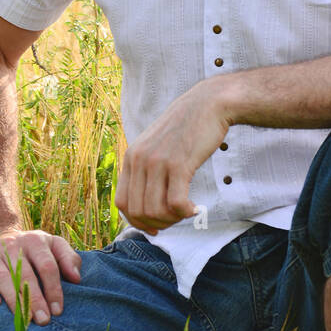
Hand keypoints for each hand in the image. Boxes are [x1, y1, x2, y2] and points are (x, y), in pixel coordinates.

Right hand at [0, 226, 81, 323]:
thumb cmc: (29, 250)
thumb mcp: (51, 245)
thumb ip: (68, 258)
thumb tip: (77, 278)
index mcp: (35, 241)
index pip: (47, 266)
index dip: (53, 289)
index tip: (58, 310)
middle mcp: (13, 246)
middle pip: (26, 275)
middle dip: (36, 299)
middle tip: (44, 320)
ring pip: (3, 278)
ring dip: (15, 299)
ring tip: (24, 319)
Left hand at [115, 79, 230, 235]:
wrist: (208, 104)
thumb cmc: (186, 128)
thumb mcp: (156, 146)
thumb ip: (147, 168)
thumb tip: (147, 203)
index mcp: (131, 157)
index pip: (122, 203)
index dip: (136, 222)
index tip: (154, 226)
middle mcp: (139, 160)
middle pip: (138, 211)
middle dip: (156, 223)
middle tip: (175, 220)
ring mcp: (158, 162)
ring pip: (155, 210)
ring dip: (172, 220)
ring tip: (186, 212)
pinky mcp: (179, 164)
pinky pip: (175, 203)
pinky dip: (185, 213)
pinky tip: (195, 208)